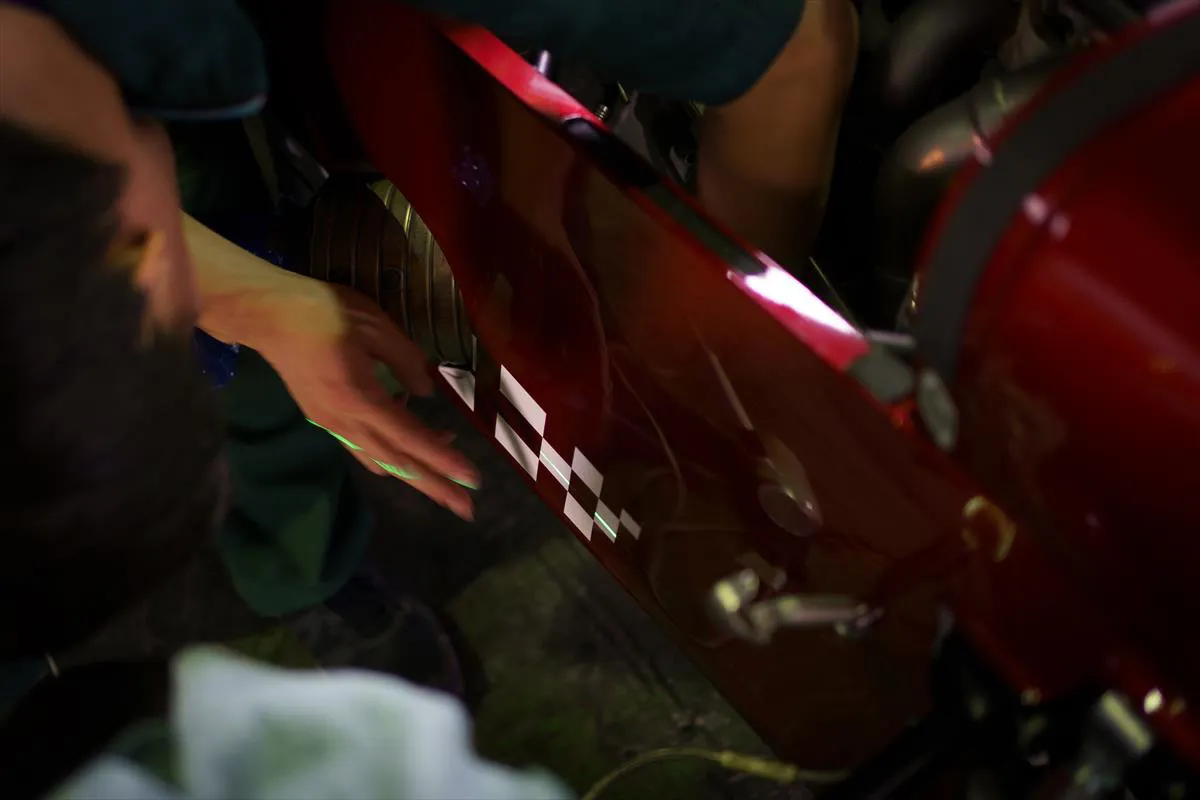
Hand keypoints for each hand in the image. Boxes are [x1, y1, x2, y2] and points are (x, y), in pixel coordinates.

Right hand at [253, 278, 479, 519]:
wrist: (266, 314)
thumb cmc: (321, 312)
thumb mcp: (375, 327)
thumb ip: (406, 361)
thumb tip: (424, 392)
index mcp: (360, 401)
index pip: (411, 439)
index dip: (444, 460)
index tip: (472, 480)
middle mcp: (345, 423)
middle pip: (397, 463)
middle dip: (434, 486)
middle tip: (466, 509)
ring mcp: (331, 423)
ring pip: (379, 459)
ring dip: (413, 469)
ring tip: (445, 473)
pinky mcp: (323, 417)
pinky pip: (361, 445)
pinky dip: (389, 449)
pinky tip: (406, 427)